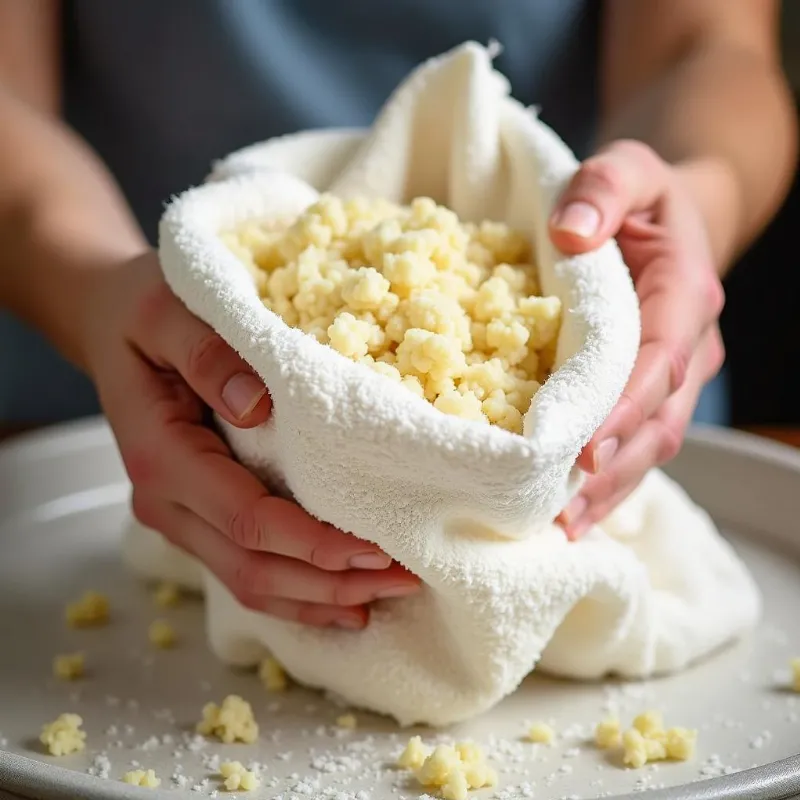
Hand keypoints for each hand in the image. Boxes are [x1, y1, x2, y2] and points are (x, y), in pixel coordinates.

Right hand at [82, 252, 418, 626]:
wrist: (110, 325)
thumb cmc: (142, 314)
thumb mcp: (165, 312)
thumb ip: (206, 354)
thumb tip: (255, 405)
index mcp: (160, 455)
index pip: (248, 520)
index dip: (313, 543)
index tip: (375, 547)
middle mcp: (164, 501)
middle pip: (253, 568)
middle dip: (330, 582)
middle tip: (405, 577)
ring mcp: (178, 516)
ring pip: (249, 581)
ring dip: (319, 598)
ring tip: (388, 593)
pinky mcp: (195, 516)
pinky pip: (243, 569)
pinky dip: (294, 593)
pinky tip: (341, 601)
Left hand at [549, 141, 724, 538]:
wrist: (671, 217)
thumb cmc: (640, 195)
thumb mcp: (626, 168)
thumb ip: (603, 188)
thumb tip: (571, 231)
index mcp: (684, 294)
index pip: (660, 360)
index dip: (625, 408)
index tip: (585, 451)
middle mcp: (689, 346)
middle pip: (659, 420)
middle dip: (613, 469)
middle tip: (562, 511)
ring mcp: (675, 377)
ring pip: (652, 443)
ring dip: (610, 490)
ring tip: (561, 528)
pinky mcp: (652, 392)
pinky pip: (637, 442)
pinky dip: (608, 480)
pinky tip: (570, 511)